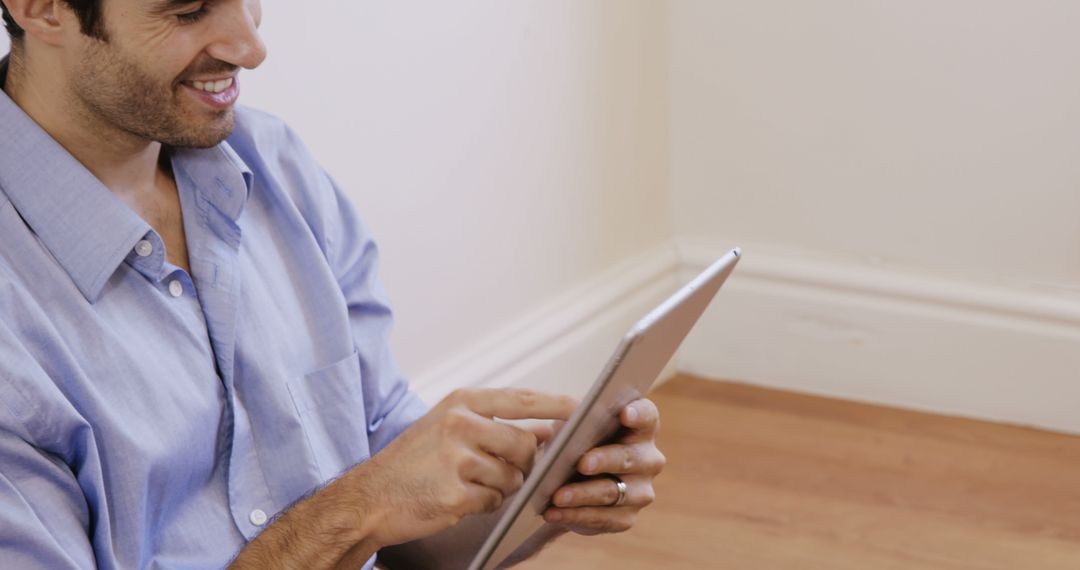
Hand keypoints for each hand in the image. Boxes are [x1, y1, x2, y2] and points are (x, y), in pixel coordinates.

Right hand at [347, 388, 576, 548]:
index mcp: (460, 403)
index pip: (521, 399)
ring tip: (468, 484)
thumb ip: (492, 424)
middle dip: (523, 462)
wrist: (368, 498)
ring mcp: (458, 459)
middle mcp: (460, 425)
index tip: (582, 408)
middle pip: (526, 443)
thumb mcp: (446, 427)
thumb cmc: (410, 463)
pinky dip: (483, 505)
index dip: (556, 404)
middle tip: (501, 469)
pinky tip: (458, 499)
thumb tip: (545, 431)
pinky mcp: (456, 493)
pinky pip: (495, 501)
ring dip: (501, 487)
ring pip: (513, 476)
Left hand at [542, 399, 664, 534]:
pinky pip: (602, 518)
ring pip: (612, 492)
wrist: (566, 481)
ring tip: (558, 496)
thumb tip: (568, 418)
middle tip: (582, 463)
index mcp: (640, 428)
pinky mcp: (626, 518)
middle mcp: (648, 459)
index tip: (625, 413)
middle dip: (604, 460)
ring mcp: (641, 491)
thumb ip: (576, 418)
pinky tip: (554, 512)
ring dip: (583, 494)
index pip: (647, 416)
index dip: (638, 414)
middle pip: (629, 457)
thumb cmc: (574, 442)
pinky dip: (574, 515)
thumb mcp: (573, 426)